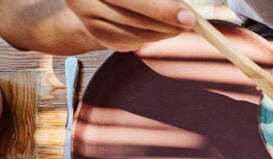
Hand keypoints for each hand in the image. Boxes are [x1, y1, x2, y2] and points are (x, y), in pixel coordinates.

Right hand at [62, 0, 193, 50]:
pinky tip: (163, 29)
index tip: (187, 15)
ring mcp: (89, 22)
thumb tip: (182, 9)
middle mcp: (82, 2)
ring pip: (134, 32)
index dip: (160, 8)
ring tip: (182, 25)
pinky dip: (152, 36)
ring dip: (163, 31)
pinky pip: (131, 41)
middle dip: (165, 21)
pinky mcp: (99, 37)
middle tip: (190, 22)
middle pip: (131, 18)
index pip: (128, 0)